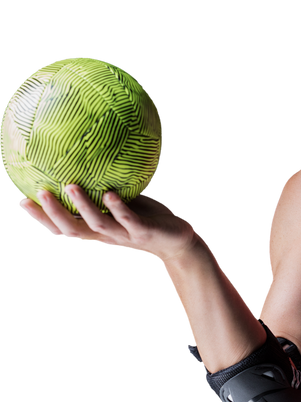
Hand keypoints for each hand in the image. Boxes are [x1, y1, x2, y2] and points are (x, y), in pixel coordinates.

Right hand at [17, 185, 197, 260]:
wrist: (179, 241)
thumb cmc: (150, 220)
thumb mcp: (127, 203)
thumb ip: (108, 188)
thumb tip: (93, 159)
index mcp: (98, 231)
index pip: (63, 228)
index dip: (41, 218)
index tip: (20, 200)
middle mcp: (107, 236)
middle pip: (72, 230)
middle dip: (51, 215)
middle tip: (35, 195)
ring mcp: (124, 235)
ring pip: (98, 224)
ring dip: (83, 206)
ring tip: (70, 186)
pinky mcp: (143, 232)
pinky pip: (129, 220)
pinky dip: (119, 208)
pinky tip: (110, 193)